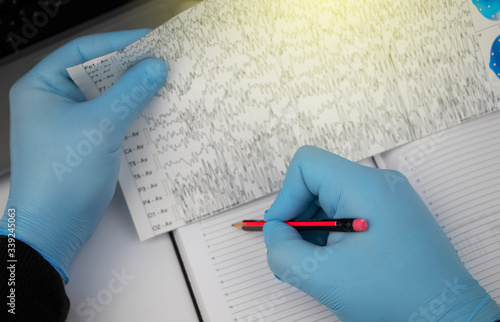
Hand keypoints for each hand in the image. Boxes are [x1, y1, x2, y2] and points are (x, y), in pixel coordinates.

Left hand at [0, 30, 167, 281]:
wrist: (55, 227)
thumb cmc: (63, 175)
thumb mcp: (100, 126)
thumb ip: (130, 93)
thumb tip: (156, 67)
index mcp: (43, 87)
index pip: (84, 52)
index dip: (119, 43)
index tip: (152, 42)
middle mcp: (55, 100)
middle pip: (98, 74)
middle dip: (131, 69)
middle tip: (164, 64)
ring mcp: (71, 122)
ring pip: (108, 97)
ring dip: (135, 93)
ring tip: (166, 85)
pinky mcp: (87, 142)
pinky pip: (113, 118)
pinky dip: (133, 114)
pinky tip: (156, 112)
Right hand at [264, 146, 499, 320]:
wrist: (446, 318)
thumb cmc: (397, 296)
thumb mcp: (323, 276)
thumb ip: (282, 251)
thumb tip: (274, 233)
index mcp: (365, 187)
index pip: (306, 165)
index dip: (285, 197)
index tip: (283, 232)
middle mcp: (379, 185)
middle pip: (317, 182)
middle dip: (298, 218)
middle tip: (294, 253)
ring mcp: (388, 199)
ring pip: (330, 199)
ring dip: (313, 229)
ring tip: (316, 264)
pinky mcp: (391, 215)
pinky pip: (348, 212)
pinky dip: (332, 234)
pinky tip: (334, 262)